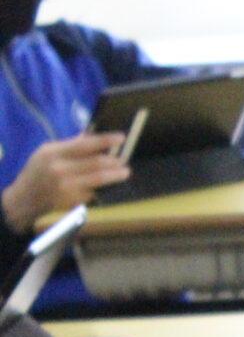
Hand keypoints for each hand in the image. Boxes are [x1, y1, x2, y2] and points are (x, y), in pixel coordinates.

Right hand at [2, 134, 129, 231]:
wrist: (27, 196)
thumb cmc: (40, 169)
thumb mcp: (47, 151)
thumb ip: (70, 144)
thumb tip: (91, 136)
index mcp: (54, 153)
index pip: (84, 145)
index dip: (105, 141)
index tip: (121, 137)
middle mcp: (61, 169)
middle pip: (96, 163)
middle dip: (114, 161)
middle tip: (123, 160)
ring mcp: (68, 187)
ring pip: (99, 179)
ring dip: (115, 175)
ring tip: (125, 172)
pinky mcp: (74, 200)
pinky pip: (94, 191)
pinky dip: (102, 188)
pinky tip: (107, 186)